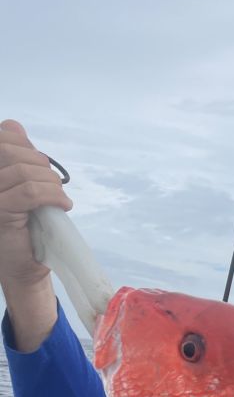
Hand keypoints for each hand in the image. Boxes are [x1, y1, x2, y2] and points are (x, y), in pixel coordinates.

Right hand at [0, 119, 71, 349]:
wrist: (24, 268)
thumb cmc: (25, 228)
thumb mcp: (21, 187)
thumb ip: (17, 158)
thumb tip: (15, 128)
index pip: (5, 135)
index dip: (26, 145)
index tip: (40, 166)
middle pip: (13, 149)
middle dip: (41, 165)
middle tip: (53, 187)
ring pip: (24, 171)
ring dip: (51, 183)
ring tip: (58, 199)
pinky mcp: (1, 213)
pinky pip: (31, 193)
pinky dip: (54, 196)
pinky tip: (63, 206)